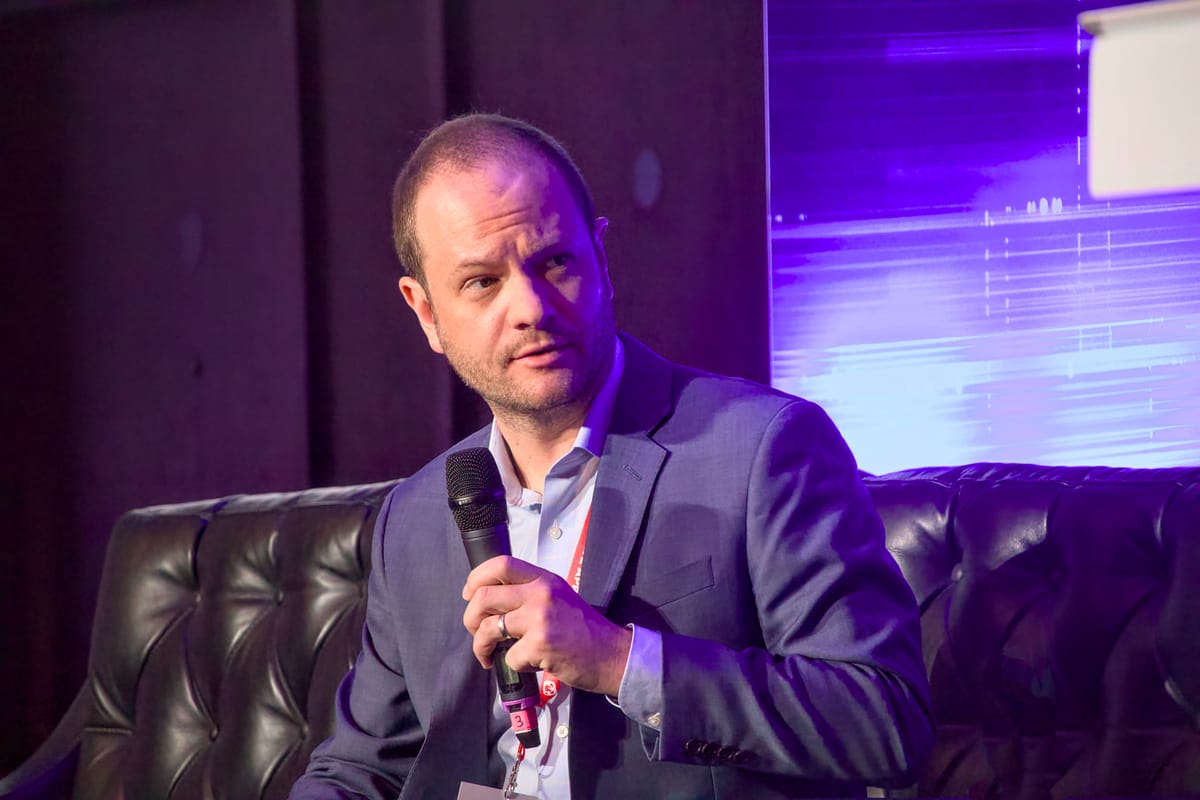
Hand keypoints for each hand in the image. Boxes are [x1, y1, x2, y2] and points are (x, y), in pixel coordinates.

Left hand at [462, 556, 631, 696]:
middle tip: (475, 632)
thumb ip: (530, 594)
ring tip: (487, 656)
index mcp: (544, 579)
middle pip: (485, 596)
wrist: (612, 655)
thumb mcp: (559, 597)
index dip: (477, 577)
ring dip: (480, 646)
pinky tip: (528, 665)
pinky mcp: (540, 645)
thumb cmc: (585, 631)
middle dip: (470, 618)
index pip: (501, 564)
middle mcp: (541, 594)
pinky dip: (513, 665)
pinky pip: (508, 657)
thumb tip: (492, 603)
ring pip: (488, 628)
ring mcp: (540, 619)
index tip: (470, 594)